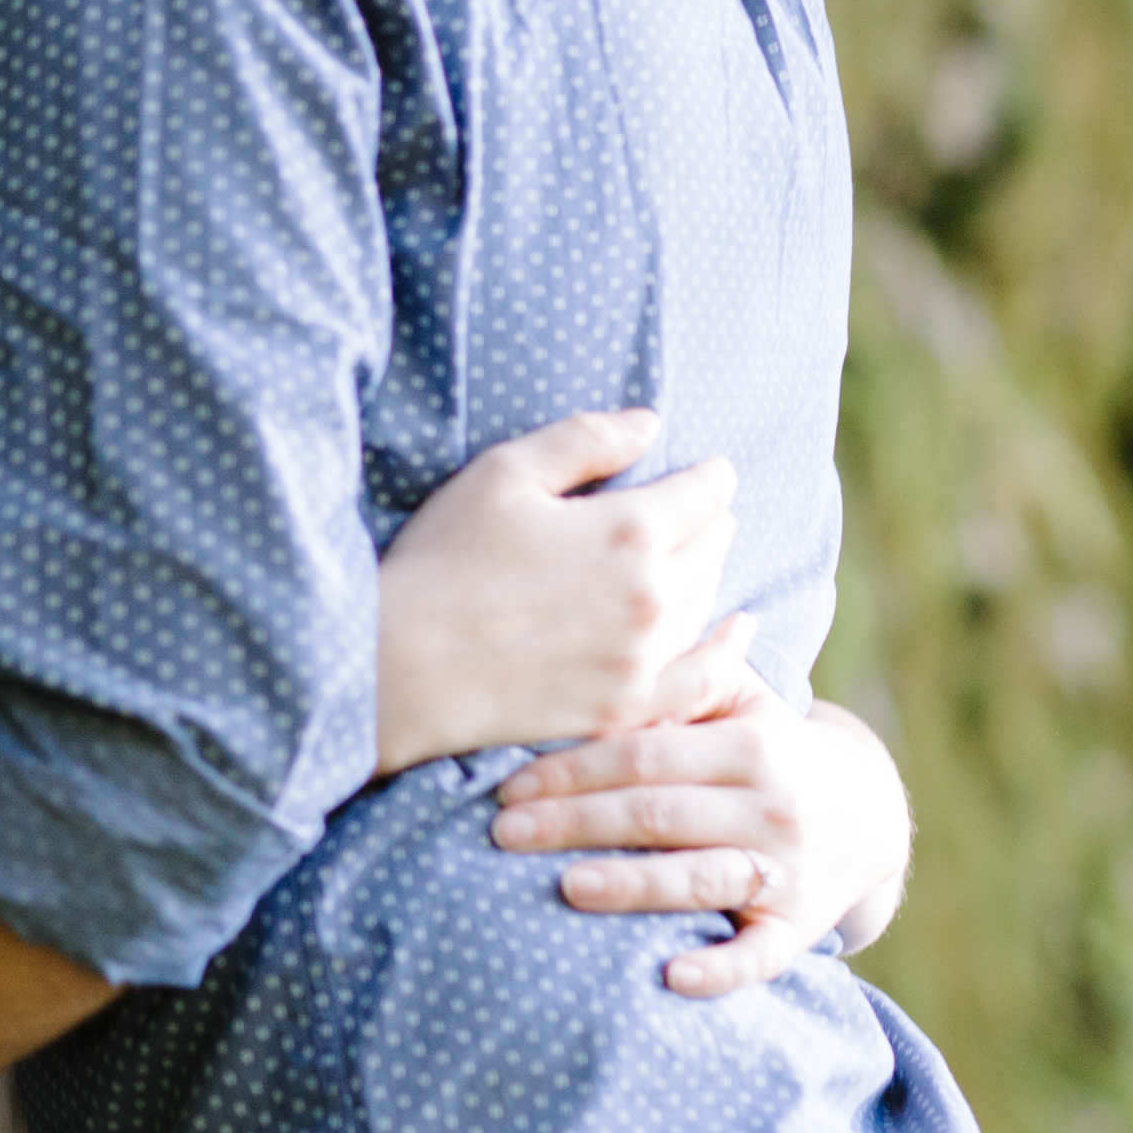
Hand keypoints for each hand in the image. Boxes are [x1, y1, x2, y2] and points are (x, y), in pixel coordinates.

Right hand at [373, 407, 740, 772]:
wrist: (399, 667)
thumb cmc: (443, 560)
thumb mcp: (503, 473)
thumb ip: (585, 439)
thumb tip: (651, 423)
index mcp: (630, 531)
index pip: (706, 493)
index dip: (710, 476)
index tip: (707, 472)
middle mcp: (652, 598)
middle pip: (714, 546)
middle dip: (709, 522)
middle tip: (692, 513)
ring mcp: (642, 661)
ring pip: (707, 604)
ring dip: (706, 575)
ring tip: (692, 560)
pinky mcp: (625, 710)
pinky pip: (702, 681)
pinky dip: (725, 653)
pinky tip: (733, 635)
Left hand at [490, 679, 914, 995]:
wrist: (866, 816)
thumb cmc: (770, 749)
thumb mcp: (743, 703)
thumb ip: (683, 678)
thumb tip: (610, 636)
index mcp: (751, 746)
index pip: (647, 755)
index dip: (574, 770)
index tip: (509, 784)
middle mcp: (772, 808)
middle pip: (660, 815)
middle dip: (576, 823)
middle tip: (504, 833)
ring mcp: (787, 872)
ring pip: (699, 880)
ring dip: (631, 885)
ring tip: (566, 886)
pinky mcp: (797, 931)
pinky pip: (758, 956)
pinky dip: (717, 969)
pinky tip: (668, 976)